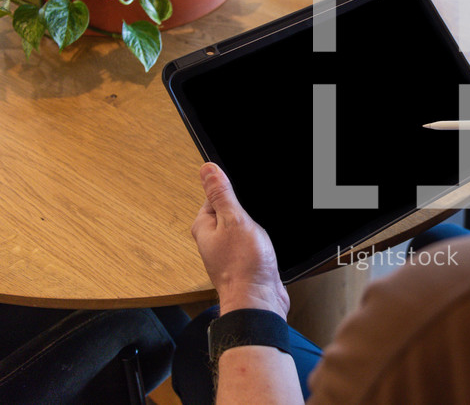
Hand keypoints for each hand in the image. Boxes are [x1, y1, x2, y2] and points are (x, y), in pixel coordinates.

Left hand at [192, 163, 289, 318]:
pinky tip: (265, 245)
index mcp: (204, 226)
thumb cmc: (244, 266)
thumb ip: (221, 193)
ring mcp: (228, 251)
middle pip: (230, 210)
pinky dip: (260, 240)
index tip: (243, 195)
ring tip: (259, 234)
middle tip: (254, 217)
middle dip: (246, 209)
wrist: (258, 300)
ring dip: (255, 227)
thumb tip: (207, 169)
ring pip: (243, 227)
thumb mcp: (234, 219)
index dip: (231, 190)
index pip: (214, 195)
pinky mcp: (243, 261)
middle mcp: (212, 239)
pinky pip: (251, 242)